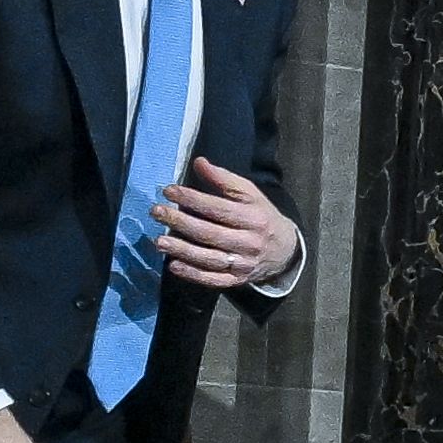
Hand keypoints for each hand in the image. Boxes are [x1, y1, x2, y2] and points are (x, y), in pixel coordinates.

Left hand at [148, 160, 299, 293]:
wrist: (286, 251)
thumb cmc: (262, 217)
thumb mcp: (251, 195)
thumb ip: (224, 179)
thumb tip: (199, 162)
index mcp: (254, 218)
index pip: (219, 208)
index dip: (193, 199)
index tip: (169, 191)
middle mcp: (249, 242)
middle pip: (211, 233)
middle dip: (181, 222)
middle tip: (156, 212)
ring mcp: (243, 263)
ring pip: (209, 258)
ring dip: (182, 250)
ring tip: (159, 241)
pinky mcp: (237, 280)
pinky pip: (213, 279)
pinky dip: (193, 274)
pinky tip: (174, 265)